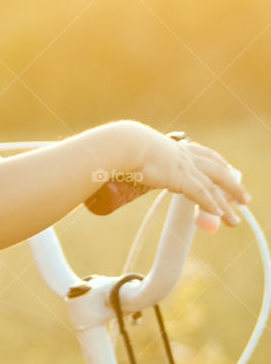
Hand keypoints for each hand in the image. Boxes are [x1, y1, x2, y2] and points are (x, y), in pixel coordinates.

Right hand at [123, 123, 249, 226]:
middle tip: (243, 199)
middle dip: (232, 185)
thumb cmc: (120, 148)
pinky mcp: (180, 176)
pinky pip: (201, 192)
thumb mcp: (134, 156)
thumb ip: (136, 165)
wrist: (121, 144)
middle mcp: (184, 154)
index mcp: (174, 148)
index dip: (219, 165)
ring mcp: (184, 165)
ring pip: (214, 184)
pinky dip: (211, 204)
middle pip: (217, 169)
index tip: (228, 172)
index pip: (205, 154)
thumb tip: (124, 172)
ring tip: (235, 219)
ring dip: (227, 203)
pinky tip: (219, 213)